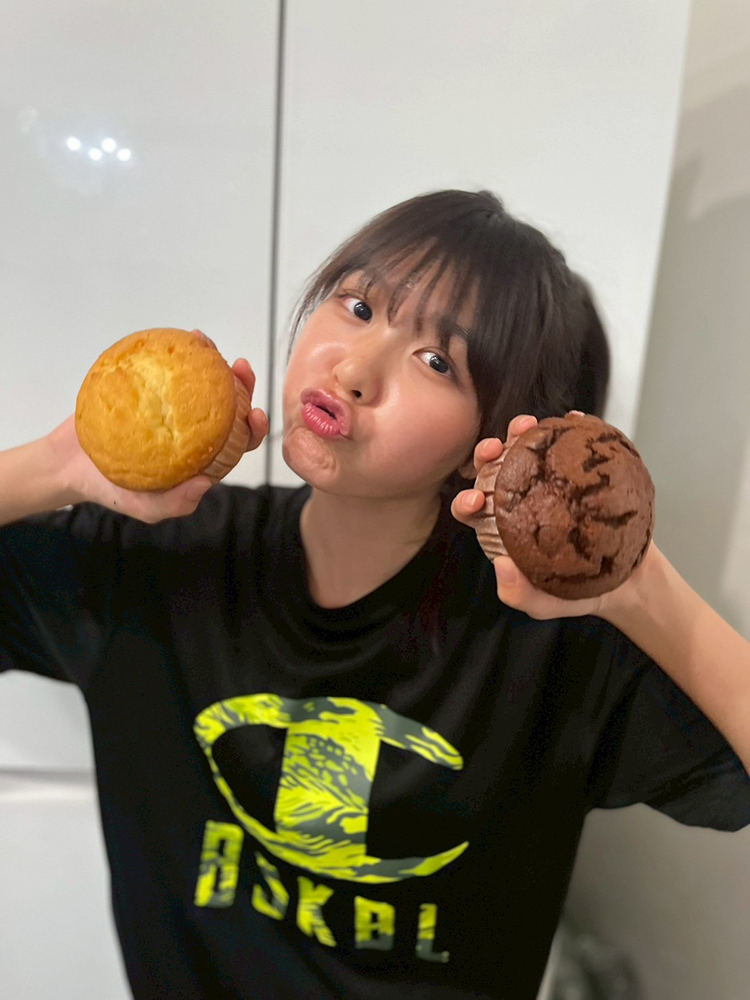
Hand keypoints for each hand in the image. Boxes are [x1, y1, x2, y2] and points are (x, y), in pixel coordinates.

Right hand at [50, 330, 269, 523]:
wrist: (69, 467)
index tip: (255, 413)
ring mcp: (172, 406)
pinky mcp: (148, 388)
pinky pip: (165, 368)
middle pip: (228, 405)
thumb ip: (176, 502)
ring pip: (201, 381)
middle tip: (240, 368)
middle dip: (241, 384)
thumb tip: (205, 484)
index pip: (239, 441)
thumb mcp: (145, 507)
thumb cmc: (112, 490)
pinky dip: (173, 352)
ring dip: (210, 360)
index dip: (254, 428)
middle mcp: (193, 430)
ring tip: (206, 343)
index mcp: (203, 456)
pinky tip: (175, 339)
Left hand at [452, 410, 621, 619]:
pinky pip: (573, 444)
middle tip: (497, 448)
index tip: (476, 500)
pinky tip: (577, 420)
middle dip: (488, 452)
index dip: (467, 500)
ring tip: (530, 426)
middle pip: (494, 469)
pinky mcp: (581, 470)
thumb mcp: (546, 604)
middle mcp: (522, 499)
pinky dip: (573, 427)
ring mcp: (551, 482)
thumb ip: (519, 594)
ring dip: (523, 433)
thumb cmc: (579, 592)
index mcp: (503, 527)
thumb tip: (501, 567)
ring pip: (528, 449)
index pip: (474, 509)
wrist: (631, 582)